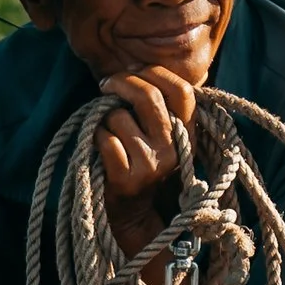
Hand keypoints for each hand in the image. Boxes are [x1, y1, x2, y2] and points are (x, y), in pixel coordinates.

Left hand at [95, 67, 199, 221]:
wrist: (132, 216)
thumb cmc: (141, 165)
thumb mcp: (162, 138)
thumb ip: (160, 108)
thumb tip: (136, 68)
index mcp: (188, 136)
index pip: (182, 90)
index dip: (155, 72)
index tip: (135, 70)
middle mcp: (174, 149)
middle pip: (148, 96)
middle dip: (122, 82)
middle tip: (107, 85)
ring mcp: (152, 164)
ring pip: (119, 117)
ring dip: (105, 117)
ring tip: (109, 131)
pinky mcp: (127, 177)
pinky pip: (104, 138)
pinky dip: (96, 137)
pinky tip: (101, 148)